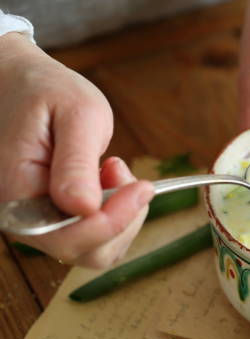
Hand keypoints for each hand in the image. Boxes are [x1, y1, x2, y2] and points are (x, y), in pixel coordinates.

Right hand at [0, 33, 153, 267]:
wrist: (23, 85)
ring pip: (97, 249)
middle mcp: (24, 218)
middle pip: (87, 251)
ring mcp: (40, 222)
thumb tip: (83, 208)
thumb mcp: (73, 115)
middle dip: (121, 216)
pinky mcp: (56, 220)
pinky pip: (97, 236)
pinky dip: (117, 213)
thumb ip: (76, 164)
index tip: (141, 186)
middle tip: (120, 169)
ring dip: (121, 214)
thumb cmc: (46, 92)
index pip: (69, 237)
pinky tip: (107, 179)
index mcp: (18, 193)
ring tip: (111, 169)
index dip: (114, 220)